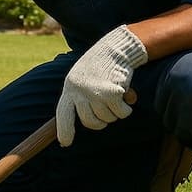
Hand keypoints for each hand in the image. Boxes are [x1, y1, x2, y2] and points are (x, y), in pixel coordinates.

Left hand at [56, 25, 148, 146]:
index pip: (63, 114)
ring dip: (116, 111)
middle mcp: (79, 91)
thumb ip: (80, 95)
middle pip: (90, 122)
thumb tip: (85, 119)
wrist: (116, 47)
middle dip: (101, 122)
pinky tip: (127, 94)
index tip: (66, 143)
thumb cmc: (101, 63)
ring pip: (108, 118)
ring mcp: (94, 93)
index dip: (64, 130)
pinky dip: (127, 108)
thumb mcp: (83, 77)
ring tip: (117, 95)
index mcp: (70, 86)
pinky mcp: (111, 94)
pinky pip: (121, 113)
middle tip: (108, 112)